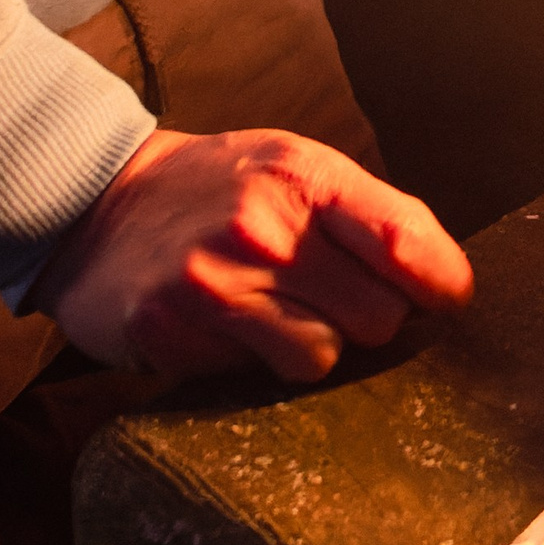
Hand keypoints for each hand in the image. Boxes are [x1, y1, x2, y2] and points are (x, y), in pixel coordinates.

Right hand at [29, 126, 472, 381]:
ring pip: (324, 357)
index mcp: (304, 175)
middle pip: (379, 316)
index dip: (443, 285)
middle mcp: (263, 223)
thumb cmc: (217, 188)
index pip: (407, 241)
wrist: (97, 203)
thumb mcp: (293, 166)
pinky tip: (230, 331)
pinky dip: (257, 365)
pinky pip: (257, 378)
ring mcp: (216, 280)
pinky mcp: (175, 331)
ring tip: (280, 317)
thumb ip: (367, 214)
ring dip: (315, 349)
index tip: (446, 301)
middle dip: (372, 320)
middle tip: (337, 304)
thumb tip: (444, 280)